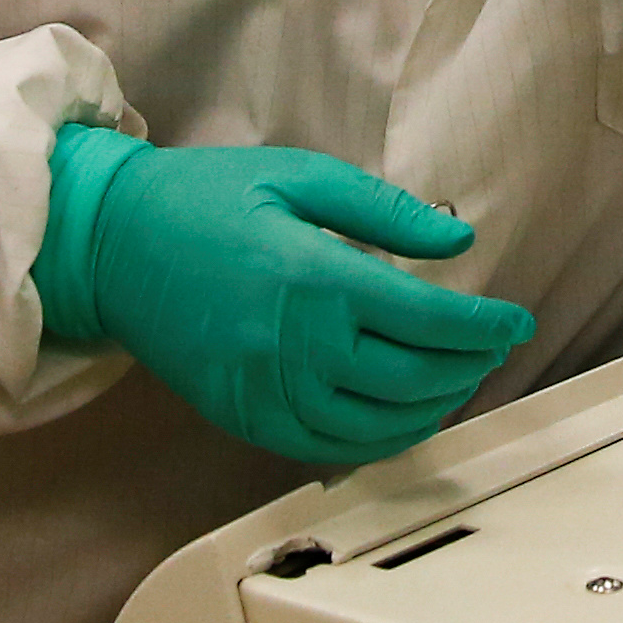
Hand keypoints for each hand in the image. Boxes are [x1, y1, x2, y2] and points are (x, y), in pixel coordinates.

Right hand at [32, 128, 534, 464]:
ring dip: (430, 409)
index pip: (426, 318)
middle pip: (411, 377)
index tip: (515, 321)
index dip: (483, 326)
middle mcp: (291, 343)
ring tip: (456, 381)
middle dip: (467, 367)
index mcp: (312, 276)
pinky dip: (375, 442)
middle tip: (492, 347)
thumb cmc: (202, 198)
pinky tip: (400, 419)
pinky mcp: (240, 415)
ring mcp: (263, 388)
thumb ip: (383, 210)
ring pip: (374, 424)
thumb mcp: (298, 174)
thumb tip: (455, 241)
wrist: (107, 242)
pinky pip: (322, 448)